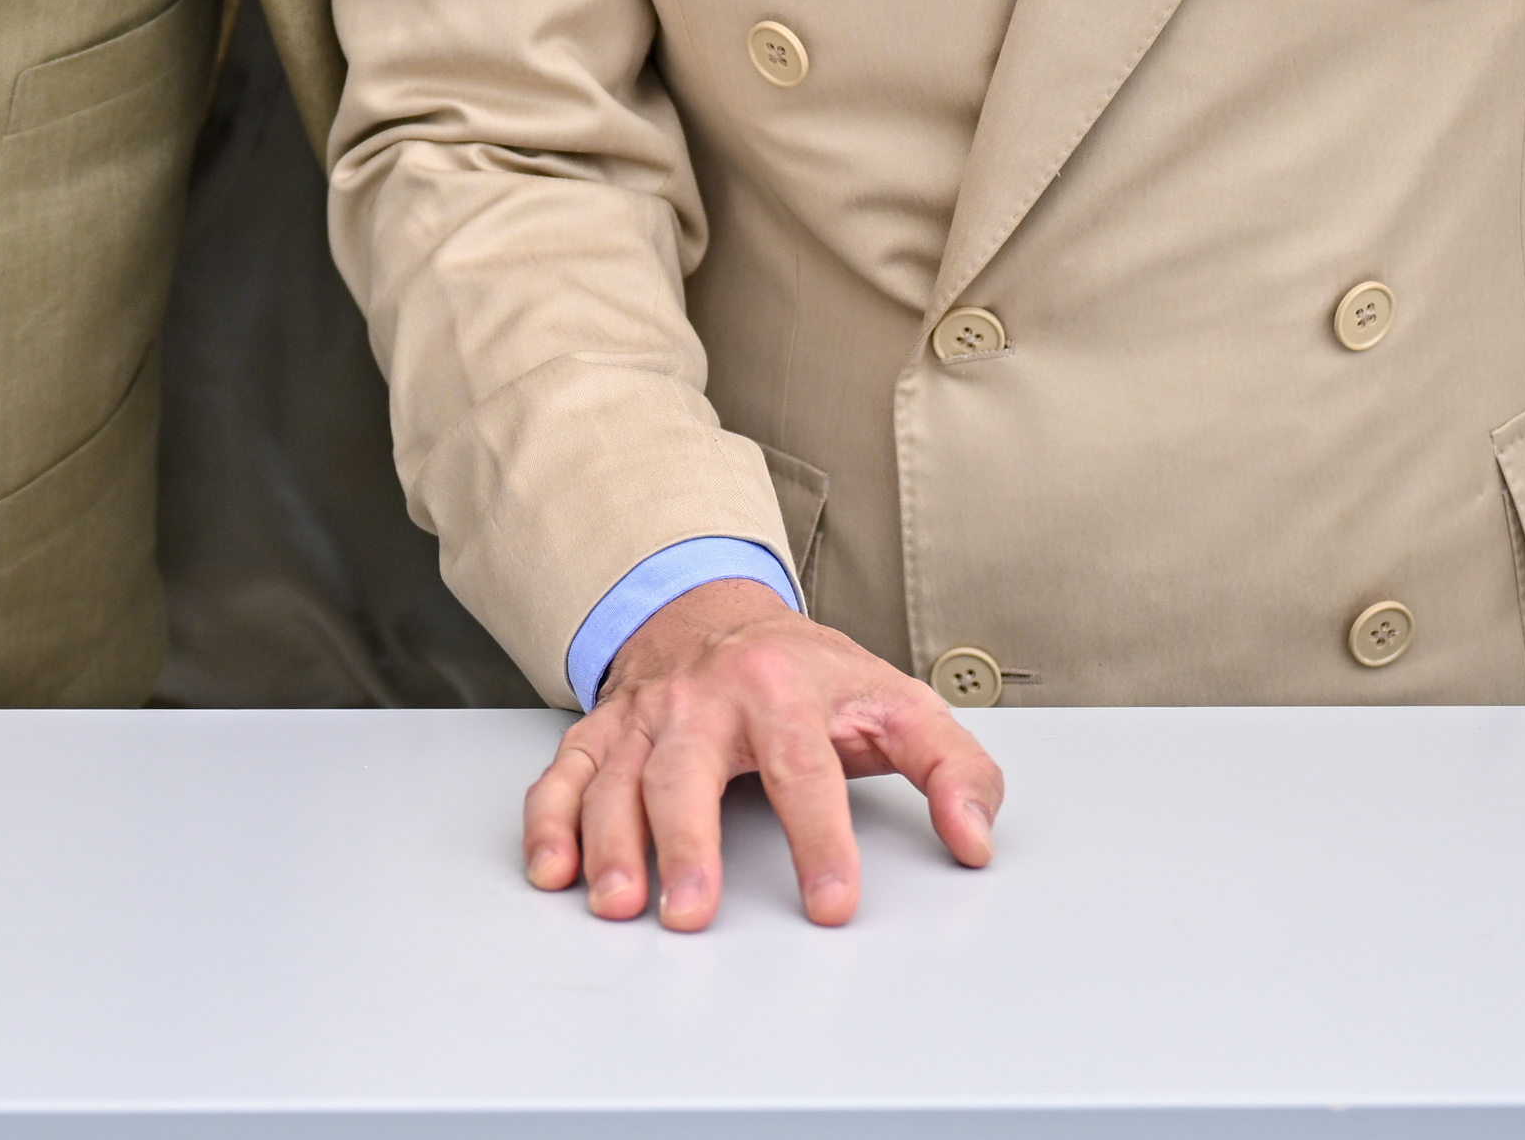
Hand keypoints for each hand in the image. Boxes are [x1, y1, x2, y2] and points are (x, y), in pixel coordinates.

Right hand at [527, 578, 1000, 930]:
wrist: (713, 612)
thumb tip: (975, 839)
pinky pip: (563, 775)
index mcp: (784, 692)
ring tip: (618, 904)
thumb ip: (954, 769)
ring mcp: (645, 718)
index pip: (804, 769)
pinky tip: (553, 870)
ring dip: (609, 843)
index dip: (821, 840)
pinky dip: (549, 821)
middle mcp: (704, 702)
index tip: (832, 903)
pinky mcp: (600, 733)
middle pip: (687, 772)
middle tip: (692, 911)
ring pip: (616, 779)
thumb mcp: (899, 705)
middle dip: (687, 844)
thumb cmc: (810, 676)